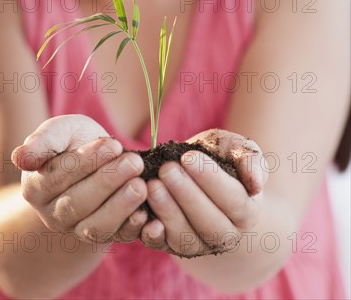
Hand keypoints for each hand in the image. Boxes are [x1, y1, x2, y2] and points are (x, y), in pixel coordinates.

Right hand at [11, 114, 148, 245]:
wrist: (98, 159)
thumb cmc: (75, 141)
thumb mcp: (61, 130)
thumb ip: (43, 140)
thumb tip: (20, 158)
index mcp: (37, 187)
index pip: (58, 177)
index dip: (86, 161)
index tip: (113, 144)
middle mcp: (54, 214)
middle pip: (77, 204)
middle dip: (108, 182)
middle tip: (134, 162)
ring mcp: (79, 229)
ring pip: (96, 226)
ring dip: (121, 206)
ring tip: (141, 185)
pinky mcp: (106, 236)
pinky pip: (117, 238)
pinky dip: (132, 228)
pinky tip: (146, 214)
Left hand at [140, 128, 267, 257]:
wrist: (202, 178)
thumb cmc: (222, 159)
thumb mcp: (237, 149)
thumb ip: (250, 159)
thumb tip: (256, 184)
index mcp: (247, 212)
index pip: (233, 200)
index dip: (211, 180)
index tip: (188, 156)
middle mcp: (226, 236)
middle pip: (210, 224)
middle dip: (186, 195)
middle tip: (167, 169)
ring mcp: (199, 245)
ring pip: (185, 239)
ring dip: (167, 212)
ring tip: (152, 185)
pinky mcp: (171, 246)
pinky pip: (162, 246)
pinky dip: (151, 233)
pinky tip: (141, 213)